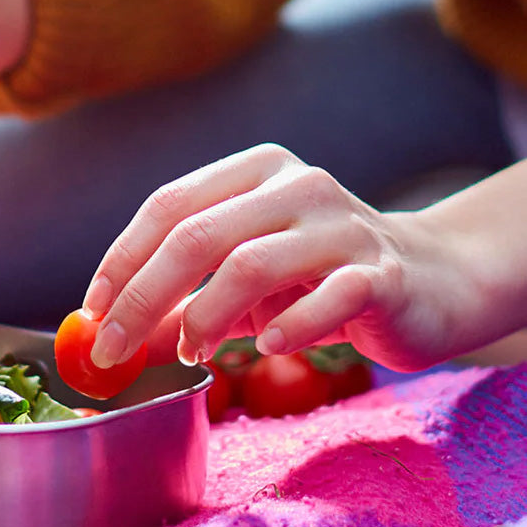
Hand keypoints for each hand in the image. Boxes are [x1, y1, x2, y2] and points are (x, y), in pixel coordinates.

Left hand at [79, 143, 483, 373]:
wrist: (433, 281)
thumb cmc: (319, 279)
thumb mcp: (242, 284)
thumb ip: (183, 300)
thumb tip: (110, 336)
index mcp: (255, 172)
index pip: (168, 205)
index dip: (122, 259)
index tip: (92, 311)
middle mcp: (297, 185)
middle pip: (196, 235)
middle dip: (143, 297)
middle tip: (114, 349)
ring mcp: (343, 224)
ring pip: (250, 264)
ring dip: (205, 318)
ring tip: (191, 354)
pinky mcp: (384, 273)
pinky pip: (325, 298)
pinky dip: (287, 327)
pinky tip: (266, 349)